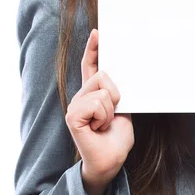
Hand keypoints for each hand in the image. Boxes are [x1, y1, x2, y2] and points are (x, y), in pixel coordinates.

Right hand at [64, 29, 133, 176]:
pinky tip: (97, 128)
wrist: (109, 162)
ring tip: (104, 124)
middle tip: (111, 116)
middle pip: (103, 75)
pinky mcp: (73, 115)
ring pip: (102, 91)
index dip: (93, 49)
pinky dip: (103, 117)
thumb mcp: (122, 110)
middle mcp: (81, 96)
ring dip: (110, 111)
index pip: (91, 66)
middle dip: (116, 96)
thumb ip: (117, 93)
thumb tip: (121, 77)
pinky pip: (96, 103)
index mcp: (92, 93)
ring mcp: (74, 105)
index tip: (98, 33)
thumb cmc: (115, 138)